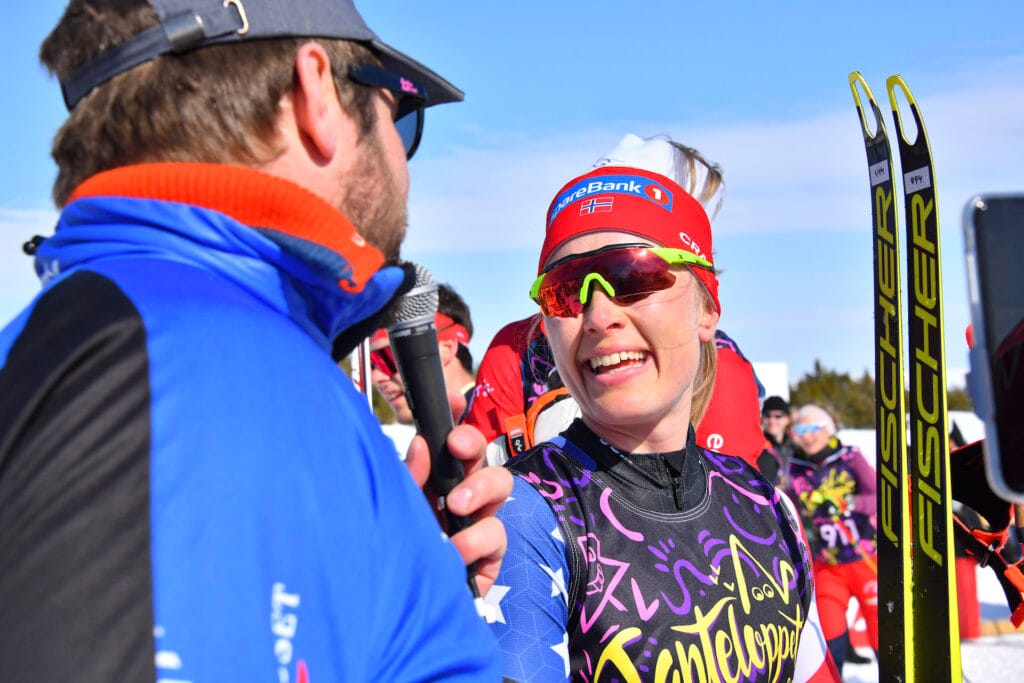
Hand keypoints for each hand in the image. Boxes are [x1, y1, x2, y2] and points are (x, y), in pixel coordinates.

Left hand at [405, 424, 511, 596]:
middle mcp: (462, 499)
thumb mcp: (395, 510)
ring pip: (500, 490)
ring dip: (478, 492)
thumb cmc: (393, 553)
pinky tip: (453, 552)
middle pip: (482, 456)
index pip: (454, 443)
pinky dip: (475, 542)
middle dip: (473, 446)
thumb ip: (407, 479)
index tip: (452, 399)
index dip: (458, 417)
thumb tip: (420, 442)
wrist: (393, 612)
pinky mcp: (488, 559)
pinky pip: (496, 538)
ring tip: (454, 509)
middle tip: (455, 449)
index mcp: (437, 482)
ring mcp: (478, 527)